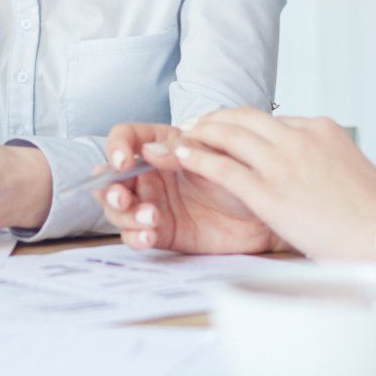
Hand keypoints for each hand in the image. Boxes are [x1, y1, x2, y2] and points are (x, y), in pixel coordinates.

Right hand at [99, 122, 277, 254]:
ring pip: (118, 210)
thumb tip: (148, 152)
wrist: (265, 213)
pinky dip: (135, 236)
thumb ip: (183, 152)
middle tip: (123, 198)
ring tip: (151, 218)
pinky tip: (149, 235)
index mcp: (160, 146)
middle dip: (110, 189)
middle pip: (110, 178)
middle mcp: (149, 174)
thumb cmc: (243, 175)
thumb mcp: (214, 155)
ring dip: (125, 215)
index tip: (123, 162)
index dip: (116, 147)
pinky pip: (135, 235)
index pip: (124, 138)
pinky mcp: (161, 232)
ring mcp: (152, 204)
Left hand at [170, 108, 375, 260]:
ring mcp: (283, 164)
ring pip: (228, 135)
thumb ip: (323, 157)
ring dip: (200, 132)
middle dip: (215, 119)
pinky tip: (182, 157)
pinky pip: (223, 168)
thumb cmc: (375, 214)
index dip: (242, 122)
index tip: (226, 128)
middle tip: (196, 125)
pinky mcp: (270, 193)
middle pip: (244, 117)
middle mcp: (299, 138)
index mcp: (321, 128)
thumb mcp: (350, 168)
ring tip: (182, 137)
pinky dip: (198, 159)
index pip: (272, 118)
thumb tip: (309, 163)